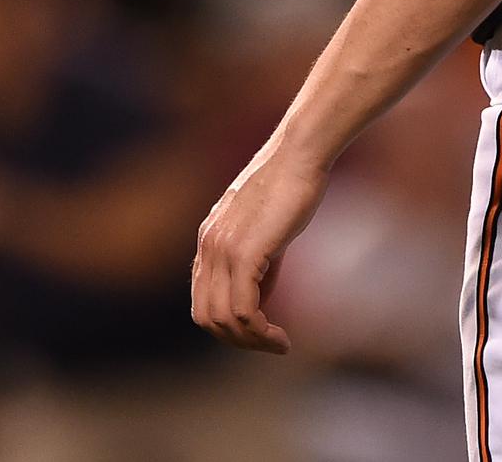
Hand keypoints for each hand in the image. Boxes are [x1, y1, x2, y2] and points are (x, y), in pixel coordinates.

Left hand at [190, 145, 330, 354]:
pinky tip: (281, 337)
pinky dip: (260, 332)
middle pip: (205, 318)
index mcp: (208, 241)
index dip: (228, 327)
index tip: (260, 333)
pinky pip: (242, 309)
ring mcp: (222, 249)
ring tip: (279, 344)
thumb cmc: (290, 190)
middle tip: (270, 344)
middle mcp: (207, 246)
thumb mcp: (266, 235)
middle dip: (238, 341)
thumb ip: (257, 270)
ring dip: (251, 341)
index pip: (202, 302)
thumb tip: (258, 307)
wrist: (298, 157)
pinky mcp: (244, 253)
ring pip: (222, 319)